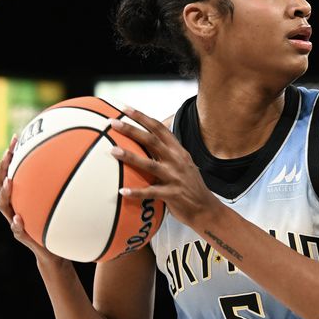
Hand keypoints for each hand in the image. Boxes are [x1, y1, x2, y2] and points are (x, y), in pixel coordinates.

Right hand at [0, 136, 64, 266]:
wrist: (57, 252)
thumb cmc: (61, 223)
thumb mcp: (65, 203)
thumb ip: (68, 186)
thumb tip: (89, 160)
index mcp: (23, 195)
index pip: (12, 170)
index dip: (11, 155)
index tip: (17, 137)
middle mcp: (15, 206)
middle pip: (1, 183)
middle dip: (3, 167)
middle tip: (9, 153)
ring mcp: (16, 221)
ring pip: (3, 205)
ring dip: (5, 193)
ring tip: (9, 181)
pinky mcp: (23, 236)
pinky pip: (17, 230)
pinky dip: (17, 224)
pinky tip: (19, 218)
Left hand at [107, 108, 216, 226]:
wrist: (206, 209)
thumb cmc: (189, 186)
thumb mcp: (183, 164)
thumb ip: (168, 152)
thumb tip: (149, 140)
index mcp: (179, 152)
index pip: (160, 129)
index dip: (143, 117)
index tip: (126, 109)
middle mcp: (177, 161)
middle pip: (152, 141)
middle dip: (132, 130)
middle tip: (113, 123)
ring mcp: (175, 177)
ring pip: (150, 164)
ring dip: (130, 156)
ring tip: (113, 151)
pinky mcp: (173, 194)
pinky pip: (151, 192)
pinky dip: (136, 192)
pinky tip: (122, 192)